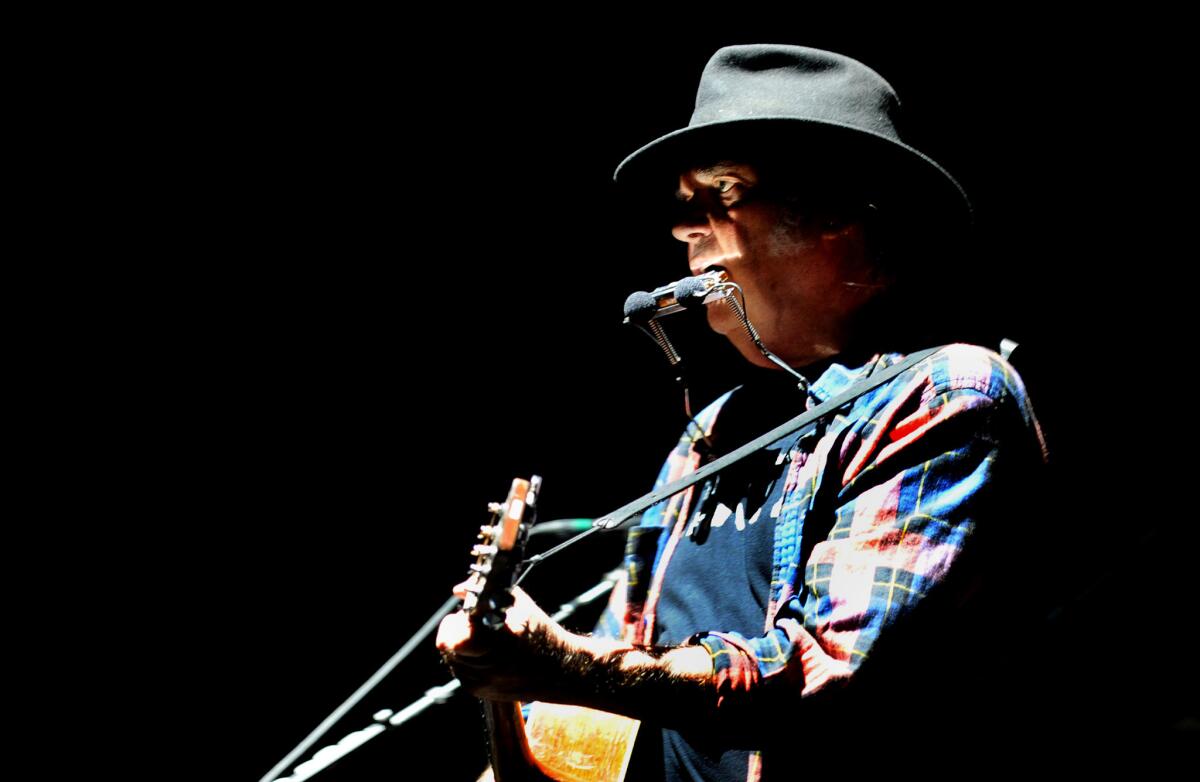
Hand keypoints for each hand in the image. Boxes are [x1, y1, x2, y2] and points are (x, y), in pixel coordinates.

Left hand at [436, 582, 575, 702]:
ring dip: (459, 644)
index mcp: (497, 643)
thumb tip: (459, 589)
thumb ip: (486, 592)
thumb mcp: (519, 604)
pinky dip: (466, 658)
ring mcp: (481, 683)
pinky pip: (459, 669)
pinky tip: (485, 652)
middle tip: (473, 623)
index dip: (457, 622)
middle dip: (456, 629)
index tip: (468, 613)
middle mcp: (486, 668)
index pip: (455, 638)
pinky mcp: (479, 692)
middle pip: (448, 644)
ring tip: (482, 638)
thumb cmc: (540, 633)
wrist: (559, 672)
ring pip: (451, 657)